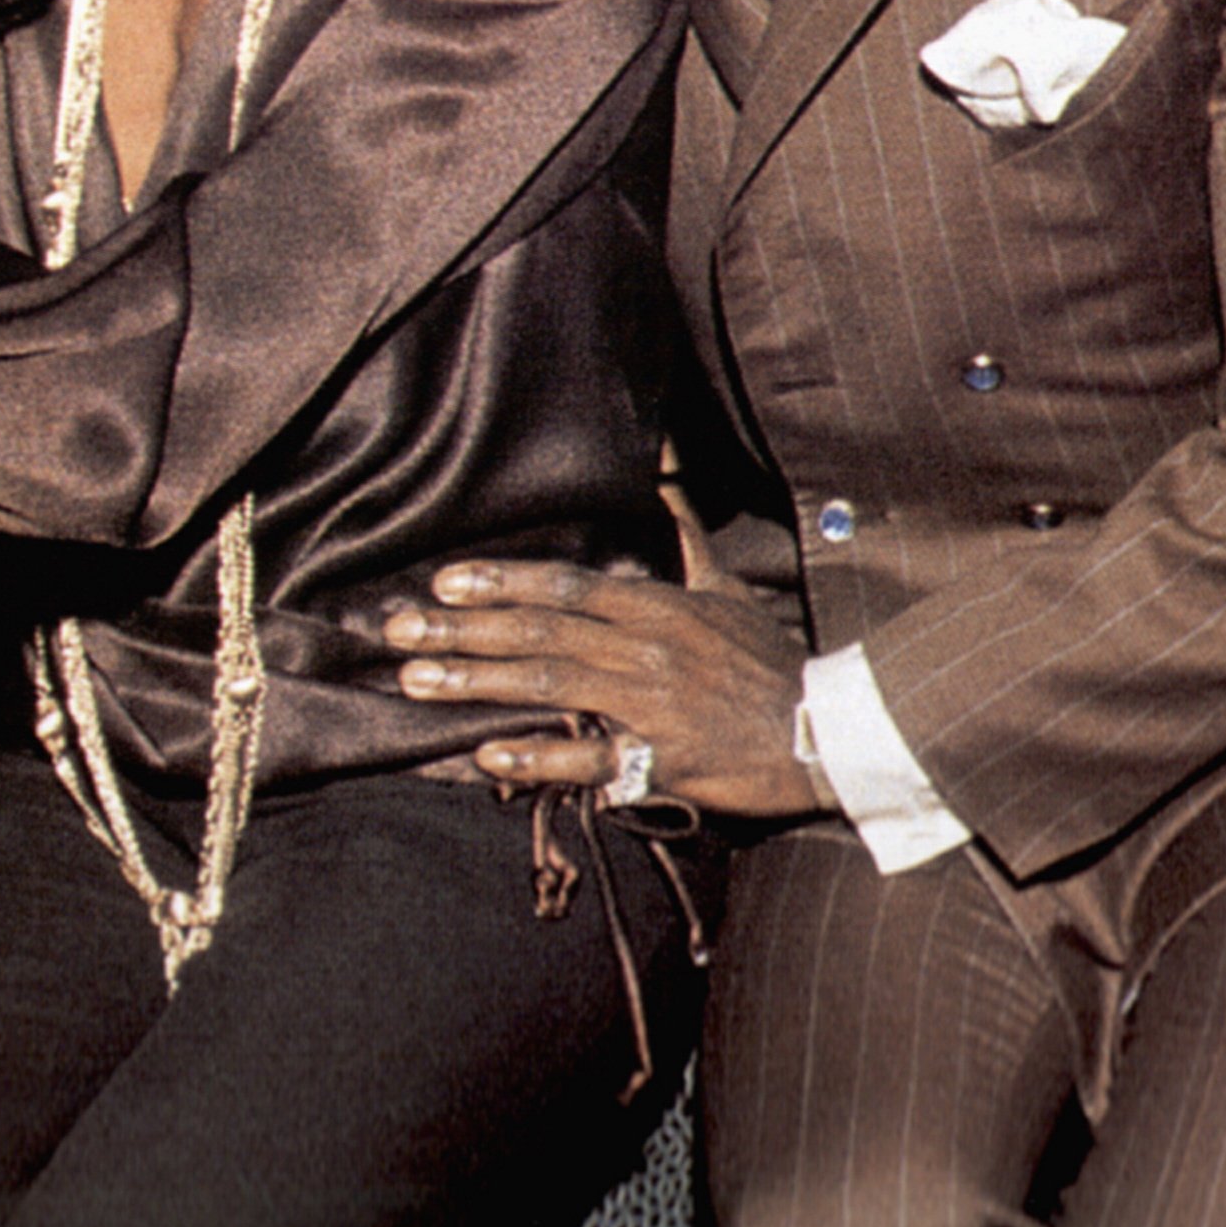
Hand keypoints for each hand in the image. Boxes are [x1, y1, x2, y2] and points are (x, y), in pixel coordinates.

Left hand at [385, 558, 822, 818]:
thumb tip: (660, 466)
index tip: (442, 581)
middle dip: (464, 630)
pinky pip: (594, 759)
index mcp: (657, 605)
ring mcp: (655, 705)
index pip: (566, 584)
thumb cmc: (766, 660)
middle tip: (397, 631)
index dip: (502, 582)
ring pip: (554, 686)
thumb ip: (682, 530)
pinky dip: (540, 756)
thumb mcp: (724, 584)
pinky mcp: (666, 760)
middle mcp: (647, 648)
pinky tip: (488, 755)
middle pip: (542, 632)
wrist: (828, 730)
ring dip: (479, 683)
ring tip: (417, 681)